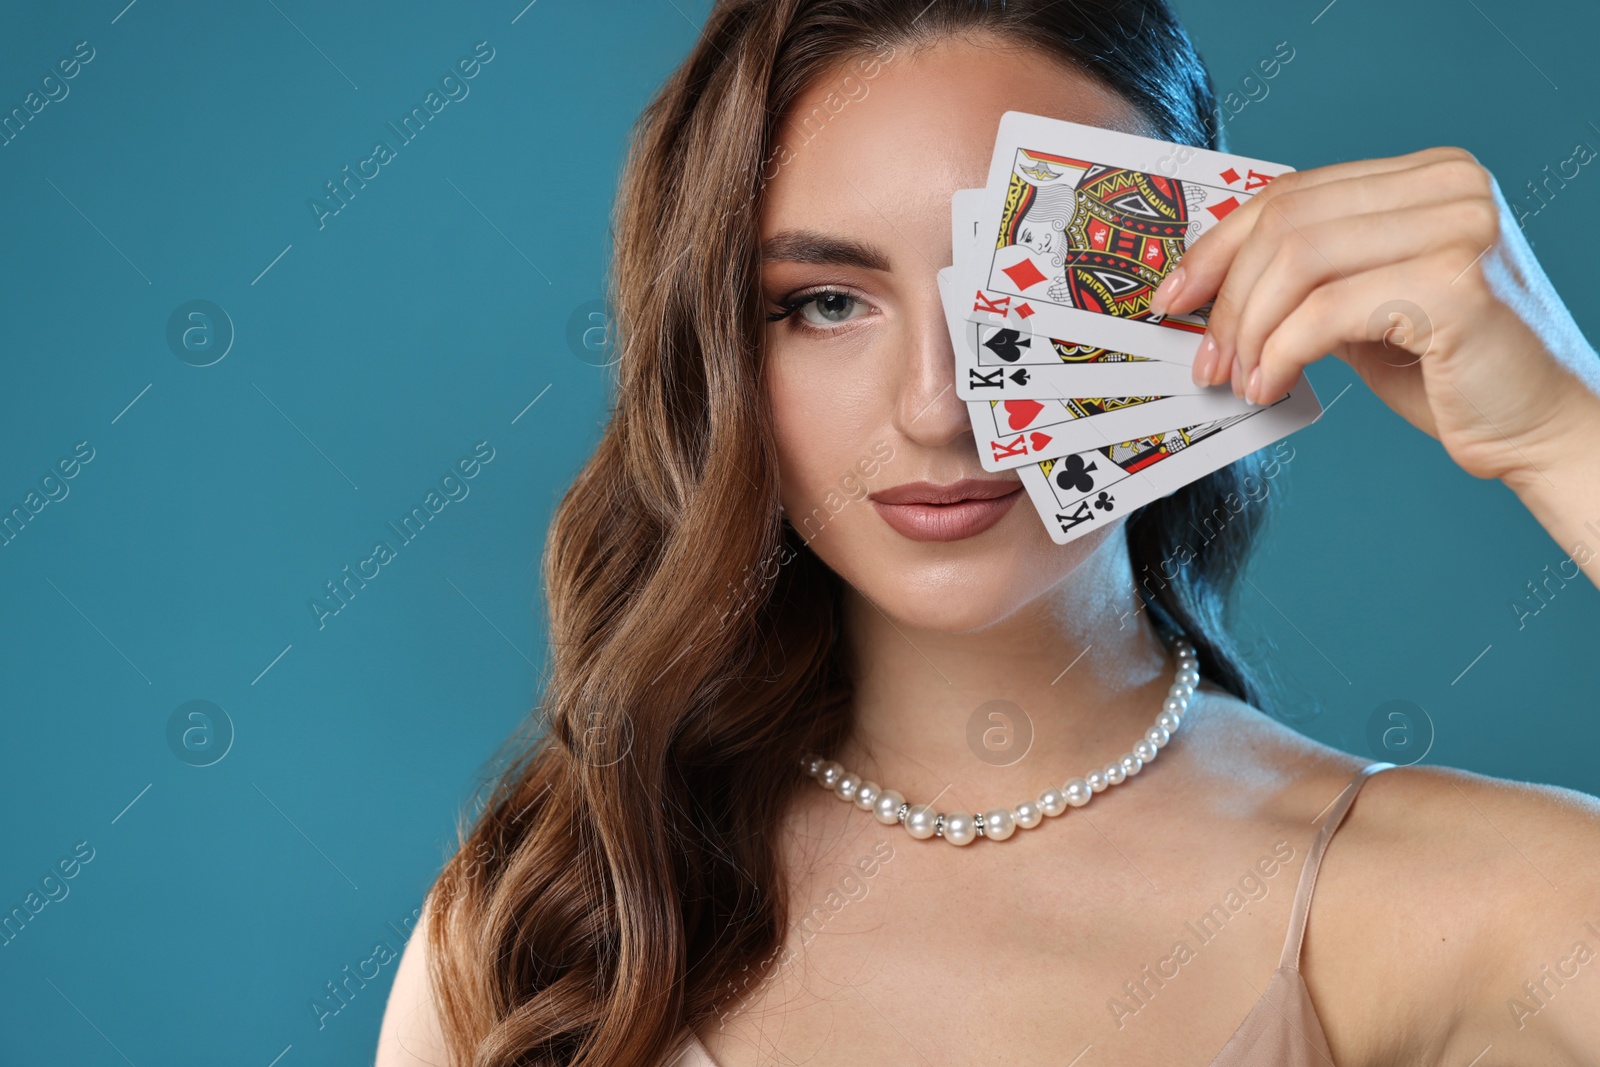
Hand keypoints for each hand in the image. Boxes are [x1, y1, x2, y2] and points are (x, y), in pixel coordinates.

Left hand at [1149, 147, 1599, 485]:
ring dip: (1248, 329)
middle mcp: (1451, 186)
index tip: (1174, 297)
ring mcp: (1458, 227)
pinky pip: (1326, 310)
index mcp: (1429, 176)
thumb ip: (1308, 280)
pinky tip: (1270, 386)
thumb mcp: (1364, 310)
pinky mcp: (1455, 284)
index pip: (1294, 193)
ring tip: (1239, 380)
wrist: (1539, 428)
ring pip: (1298, 261)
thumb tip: (1209, 286)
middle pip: (1287, 222)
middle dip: (1227, 297)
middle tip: (1206, 360)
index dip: (1218, 245)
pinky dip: (1279, 352)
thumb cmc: (1449, 375)